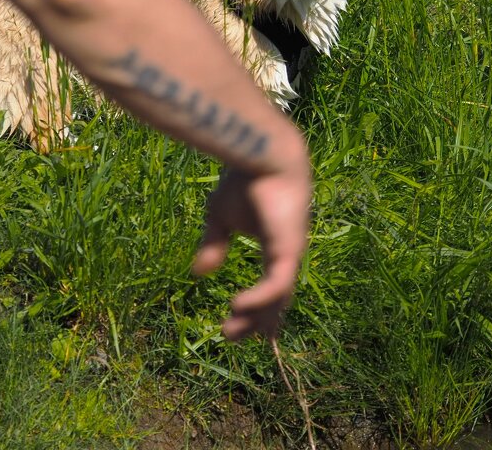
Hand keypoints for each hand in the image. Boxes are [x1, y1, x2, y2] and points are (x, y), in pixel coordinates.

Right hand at [191, 164, 311, 339]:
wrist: (262, 155)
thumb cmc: (244, 180)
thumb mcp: (219, 217)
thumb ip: (214, 244)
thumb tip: (201, 273)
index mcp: (275, 249)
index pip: (270, 288)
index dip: (256, 310)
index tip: (234, 327)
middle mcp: (286, 255)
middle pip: (276, 300)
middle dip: (255, 322)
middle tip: (229, 336)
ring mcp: (290, 253)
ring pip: (278, 297)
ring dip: (256, 317)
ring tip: (231, 330)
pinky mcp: (289, 249)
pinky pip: (276, 284)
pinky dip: (260, 298)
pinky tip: (238, 305)